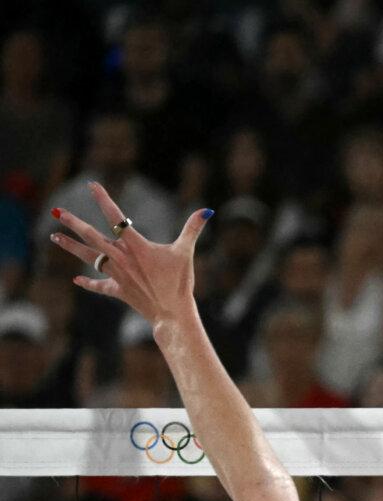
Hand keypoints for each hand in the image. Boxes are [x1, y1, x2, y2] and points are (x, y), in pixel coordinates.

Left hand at [50, 182, 211, 325]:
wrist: (172, 312)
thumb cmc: (179, 282)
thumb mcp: (186, 252)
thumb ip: (193, 229)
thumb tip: (206, 210)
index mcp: (136, 246)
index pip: (116, 217)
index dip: (103, 200)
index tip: (92, 185)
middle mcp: (121, 258)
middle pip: (92, 236)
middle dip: (74, 223)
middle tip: (57, 212)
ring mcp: (117, 274)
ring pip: (88, 257)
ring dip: (70, 246)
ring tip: (55, 236)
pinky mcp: (118, 290)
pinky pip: (99, 285)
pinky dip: (88, 284)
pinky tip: (77, 281)